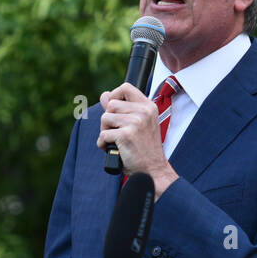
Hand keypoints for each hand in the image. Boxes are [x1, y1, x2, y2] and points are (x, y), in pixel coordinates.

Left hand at [98, 82, 177, 196]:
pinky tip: (114, 150)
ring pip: (105, 118)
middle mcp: (143, 112)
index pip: (125, 87)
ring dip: (105, 131)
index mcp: (148, 107)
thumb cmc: (144, 149)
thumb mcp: (138, 125)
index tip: (113, 109)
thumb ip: (122, 109)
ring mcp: (136, 122)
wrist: (153, 170)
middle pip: (111, 104)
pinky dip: (103, 145)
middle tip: (116, 132)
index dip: (114, 95)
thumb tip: (104, 95)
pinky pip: (103, 135)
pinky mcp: (126, 135)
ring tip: (116, 141)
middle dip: (107, 119)